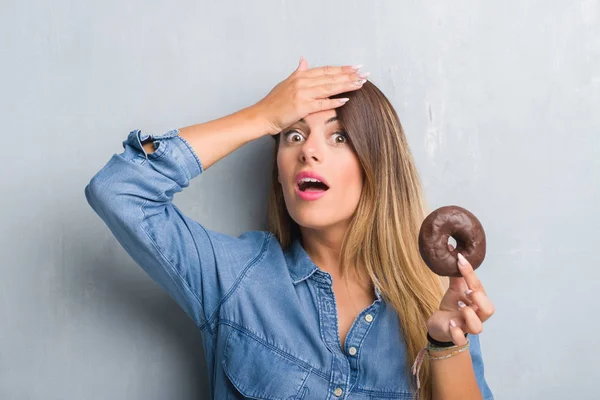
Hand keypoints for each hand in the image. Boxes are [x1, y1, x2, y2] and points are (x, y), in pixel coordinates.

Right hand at [252, 57, 367, 134]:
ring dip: (346, 85)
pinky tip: (346, 99)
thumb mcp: (286, 83)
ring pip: (329, 87)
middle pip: (330, 77)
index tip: (355, 67)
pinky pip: (322, 103)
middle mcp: (302, 82)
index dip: (341, 68)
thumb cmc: (273, 103)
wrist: (262, 116)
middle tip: (364, 73)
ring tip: (360, 83)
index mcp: (300, 76)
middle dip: (349, 75)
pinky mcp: (302, 106)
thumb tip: (304, 60)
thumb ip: (298, 72)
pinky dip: (334, 101)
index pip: (326, 70)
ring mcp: (302, 93)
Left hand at [426, 244, 494, 345]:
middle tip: (468, 292)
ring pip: (478, 327)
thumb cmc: (452, 306)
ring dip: (469, 316)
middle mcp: (476, 315)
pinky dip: (457, 332)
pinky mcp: (456, 336)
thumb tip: (452, 250)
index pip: (479, 287)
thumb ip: (458, 274)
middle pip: (489, 310)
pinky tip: (451, 323)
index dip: (471, 274)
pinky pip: (461, 339)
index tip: (460, 260)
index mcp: (477, 302)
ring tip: (459, 308)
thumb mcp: (455, 289)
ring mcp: (467, 327)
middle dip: (480, 300)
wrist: (440, 325)